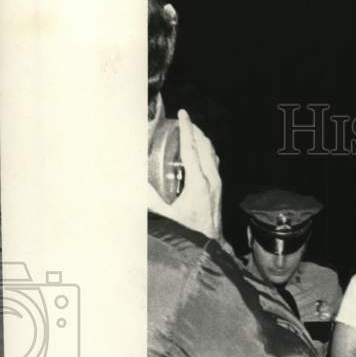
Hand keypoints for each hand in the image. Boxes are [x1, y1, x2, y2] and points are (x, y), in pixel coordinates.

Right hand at [148, 109, 221, 239]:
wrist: (211, 243)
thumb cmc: (190, 230)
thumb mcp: (168, 214)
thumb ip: (150, 199)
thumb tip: (134, 184)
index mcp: (199, 183)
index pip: (192, 149)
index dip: (187, 129)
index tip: (183, 113)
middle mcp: (211, 180)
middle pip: (205, 146)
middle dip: (195, 130)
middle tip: (184, 120)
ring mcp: (218, 183)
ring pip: (212, 153)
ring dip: (202, 139)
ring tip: (191, 131)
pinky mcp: (219, 188)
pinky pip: (214, 162)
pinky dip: (207, 151)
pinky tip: (199, 151)